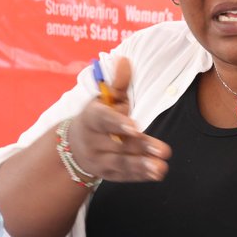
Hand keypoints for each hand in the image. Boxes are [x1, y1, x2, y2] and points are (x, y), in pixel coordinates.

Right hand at [66, 57, 170, 181]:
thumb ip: (118, 83)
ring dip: (142, 166)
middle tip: (163, 150)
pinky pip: (124, 176)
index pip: (102, 119)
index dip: (118, 123)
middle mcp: (92, 140)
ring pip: (120, 163)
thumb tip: (124, 60)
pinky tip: (156, 174)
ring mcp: (98, 159)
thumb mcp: (105, 99)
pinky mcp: (106, 174)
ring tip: (161, 167)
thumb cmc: (98, 117)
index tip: (135, 127)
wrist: (73, 146)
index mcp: (91, 118)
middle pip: (117, 144)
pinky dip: (140, 176)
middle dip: (141, 147)